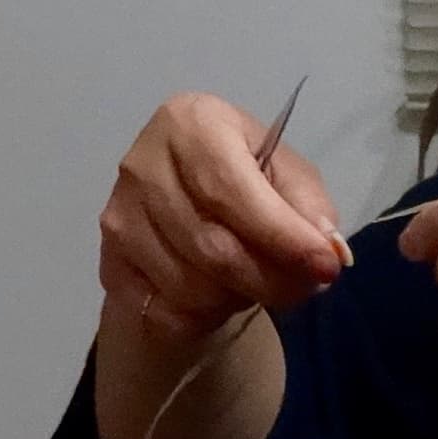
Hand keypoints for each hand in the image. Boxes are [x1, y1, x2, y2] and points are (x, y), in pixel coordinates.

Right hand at [97, 92, 346, 345]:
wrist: (183, 199)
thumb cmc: (244, 179)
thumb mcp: (286, 174)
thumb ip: (308, 205)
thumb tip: (327, 248)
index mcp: (190, 123)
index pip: (232, 190)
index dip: (282, 235)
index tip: (324, 267)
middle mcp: (143, 164)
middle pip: (211, 246)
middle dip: (269, 279)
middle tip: (305, 288)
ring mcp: (119, 216)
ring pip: (189, 287)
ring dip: (238, 298)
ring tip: (258, 281)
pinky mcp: (110, 262)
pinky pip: (164, 311)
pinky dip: (204, 316)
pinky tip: (220, 294)